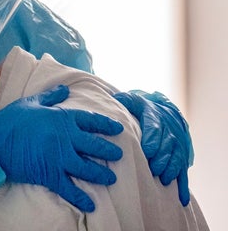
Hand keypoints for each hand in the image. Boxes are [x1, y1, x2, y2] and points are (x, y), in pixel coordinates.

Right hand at [0, 85, 123, 211]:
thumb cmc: (10, 120)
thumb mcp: (31, 102)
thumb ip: (51, 97)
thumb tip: (66, 89)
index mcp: (61, 118)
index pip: (90, 120)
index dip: (106, 125)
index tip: (118, 129)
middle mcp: (65, 138)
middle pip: (94, 145)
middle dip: (109, 151)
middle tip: (119, 155)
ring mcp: (58, 158)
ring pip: (87, 168)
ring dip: (101, 174)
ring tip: (110, 178)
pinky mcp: (49, 174)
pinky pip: (69, 188)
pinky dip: (80, 197)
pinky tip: (91, 204)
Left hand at [114, 90, 192, 205]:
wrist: (166, 112)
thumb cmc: (143, 109)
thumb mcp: (134, 101)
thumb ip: (125, 101)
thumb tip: (114, 98)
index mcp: (155, 119)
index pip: (155, 129)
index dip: (152, 140)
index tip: (147, 151)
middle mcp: (169, 132)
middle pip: (167, 146)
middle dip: (161, 158)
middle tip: (153, 168)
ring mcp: (177, 146)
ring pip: (177, 158)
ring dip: (171, 169)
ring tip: (162, 179)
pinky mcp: (181, 158)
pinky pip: (183, 172)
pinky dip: (182, 186)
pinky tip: (181, 199)